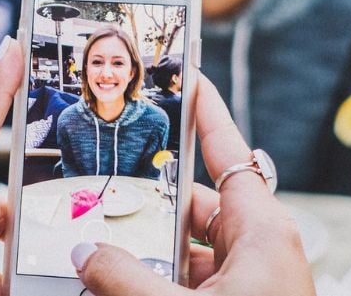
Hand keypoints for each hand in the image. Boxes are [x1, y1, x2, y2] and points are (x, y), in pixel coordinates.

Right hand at [73, 75, 315, 295]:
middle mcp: (260, 249)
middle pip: (195, 205)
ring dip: (150, 253)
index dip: (206, 112)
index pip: (229, 151)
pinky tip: (124, 287)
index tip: (189, 75)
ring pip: (190, 249)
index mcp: (263, 231)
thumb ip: (129, 279)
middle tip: (104, 196)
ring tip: (105, 256)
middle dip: (149, 205)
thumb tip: (87, 254)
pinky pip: (194, 279)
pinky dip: (160, 279)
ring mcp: (251, 279)